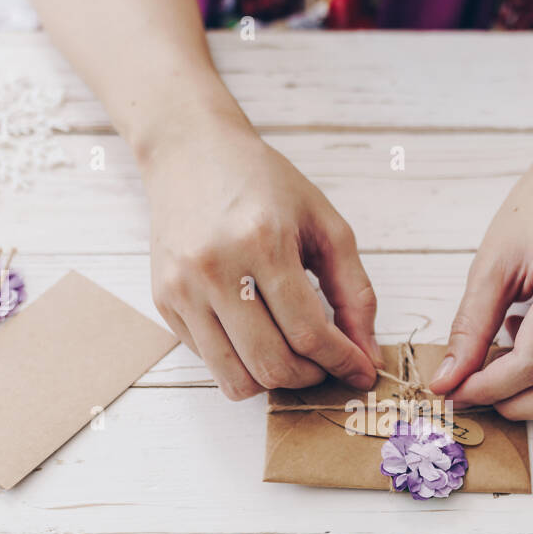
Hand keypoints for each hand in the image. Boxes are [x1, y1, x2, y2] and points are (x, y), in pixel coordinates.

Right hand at [142, 116, 380, 399]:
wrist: (190, 152)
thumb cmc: (264, 185)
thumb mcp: (325, 224)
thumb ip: (355, 292)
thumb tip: (368, 357)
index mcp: (262, 241)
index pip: (308, 332)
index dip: (342, 361)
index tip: (361, 370)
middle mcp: (215, 268)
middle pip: (272, 364)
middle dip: (310, 376)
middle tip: (325, 362)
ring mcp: (183, 289)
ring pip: (235, 378)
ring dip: (275, 382)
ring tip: (293, 357)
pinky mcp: (164, 302)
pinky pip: (210, 362)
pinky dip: (242, 362)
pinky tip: (256, 333)